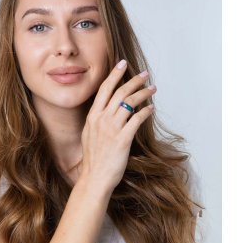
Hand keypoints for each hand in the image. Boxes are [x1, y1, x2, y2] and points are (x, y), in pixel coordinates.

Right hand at [79, 59, 155, 193]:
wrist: (94, 178)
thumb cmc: (94, 159)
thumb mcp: (89, 135)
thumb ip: (97, 121)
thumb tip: (107, 111)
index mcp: (92, 117)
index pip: (104, 89)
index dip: (115, 74)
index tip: (123, 64)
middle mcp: (101, 120)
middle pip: (119, 92)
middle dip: (134, 80)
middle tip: (145, 74)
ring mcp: (111, 129)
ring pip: (129, 103)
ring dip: (143, 93)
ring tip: (152, 89)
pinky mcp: (122, 139)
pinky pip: (136, 119)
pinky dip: (145, 111)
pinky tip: (151, 108)